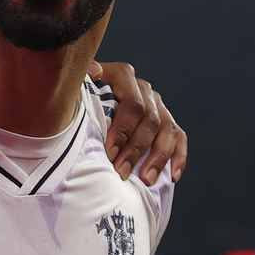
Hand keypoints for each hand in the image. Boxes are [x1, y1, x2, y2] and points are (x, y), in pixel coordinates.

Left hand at [87, 60, 187, 185]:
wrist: (86, 108)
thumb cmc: (76, 104)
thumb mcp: (75, 94)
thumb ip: (80, 89)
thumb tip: (91, 74)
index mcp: (121, 76)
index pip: (131, 102)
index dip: (123, 129)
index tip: (110, 153)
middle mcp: (143, 88)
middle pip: (149, 119)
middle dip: (135, 149)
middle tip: (122, 172)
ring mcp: (157, 105)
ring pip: (166, 130)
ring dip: (157, 158)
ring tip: (145, 179)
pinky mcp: (167, 122)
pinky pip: (178, 138)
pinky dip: (177, 157)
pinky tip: (172, 176)